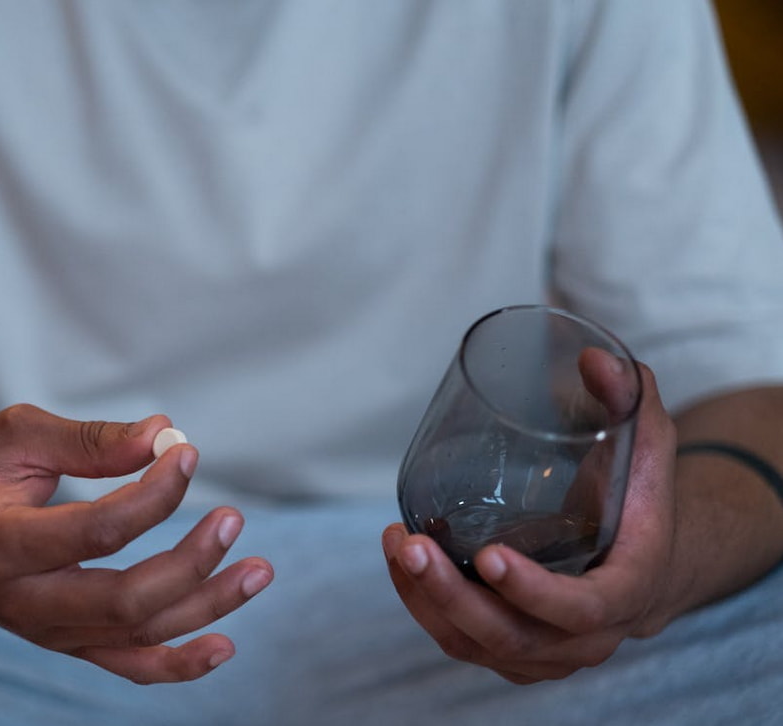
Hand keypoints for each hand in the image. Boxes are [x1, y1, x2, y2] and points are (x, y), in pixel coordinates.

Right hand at [0, 404, 272, 683]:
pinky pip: (126, 666)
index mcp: (2, 543)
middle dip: (192, 561)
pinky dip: (177, 664)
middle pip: (127, 598)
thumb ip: (91, 439)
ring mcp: (45, 632)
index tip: (185, 453)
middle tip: (233, 517)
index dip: (155, 493)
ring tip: (260, 571)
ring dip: (207, 607)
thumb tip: (166, 434)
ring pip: (138, 635)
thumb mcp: (15, 437)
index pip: (100, 530)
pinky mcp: (63, 643)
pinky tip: (223, 646)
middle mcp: (23, 602)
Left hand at [382, 361, 676, 682]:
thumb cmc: (638, 494)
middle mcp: (588, 637)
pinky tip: (399, 561)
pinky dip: (421, 606)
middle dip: (453, 596)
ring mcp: (548, 652)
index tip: (487, 556)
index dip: (534, 592)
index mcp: (627, 590)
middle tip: (412, 545)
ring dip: (426, 600)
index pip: (582, 610)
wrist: (643, 557)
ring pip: (476, 646)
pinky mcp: (512, 650)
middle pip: (514, 638)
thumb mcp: (646, 441)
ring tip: (395, 542)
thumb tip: (590, 356)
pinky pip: (460, 642)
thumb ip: (628, 396)